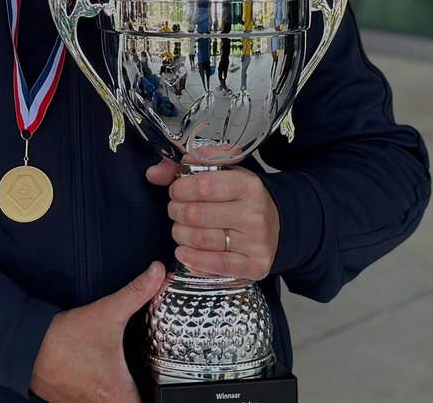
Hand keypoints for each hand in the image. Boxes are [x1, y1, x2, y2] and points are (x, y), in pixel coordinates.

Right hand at [30, 261, 166, 401]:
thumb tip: (157, 272)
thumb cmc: (65, 337)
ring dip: (119, 394)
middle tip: (144, 375)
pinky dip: (100, 394)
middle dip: (139, 392)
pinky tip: (100, 377)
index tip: (159, 383)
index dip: (157, 397)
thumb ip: (137, 292)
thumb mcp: (107, 312)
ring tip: (123, 376)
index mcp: (118, 395)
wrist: (26, 345)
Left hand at [147, 160, 279, 280]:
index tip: (176, 191)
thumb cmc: (243, 199)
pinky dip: (193, 259)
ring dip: (180, 234)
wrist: (277, 226)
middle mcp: (254, 213)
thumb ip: (187, 167)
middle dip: (176, 212)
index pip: (202, 185)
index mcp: (248, 185)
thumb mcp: (222, 174)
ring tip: (181, 229)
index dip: (180, 189)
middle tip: (176, 211)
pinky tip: (184, 252)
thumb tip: (154, 173)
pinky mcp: (254, 265)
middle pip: (195, 214)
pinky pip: (215, 265)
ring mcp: (256, 241)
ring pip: (200, 240)